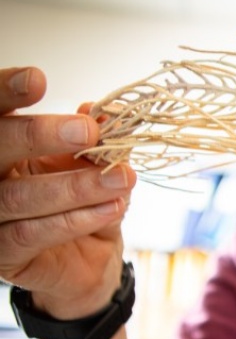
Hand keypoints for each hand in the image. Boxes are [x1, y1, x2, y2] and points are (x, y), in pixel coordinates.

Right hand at [0, 66, 134, 314]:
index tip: (37, 79)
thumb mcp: (94, 164)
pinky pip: (33, 233)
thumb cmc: (82, 201)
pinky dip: (74, 220)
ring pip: (21, 196)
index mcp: (4, 144)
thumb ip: (96, 139)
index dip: (6, 93)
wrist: (90, 258)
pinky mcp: (3, 253)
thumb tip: (103, 110)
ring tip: (120, 178)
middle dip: (38, 135)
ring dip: (75, 186)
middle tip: (87, 131)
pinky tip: (109, 208)